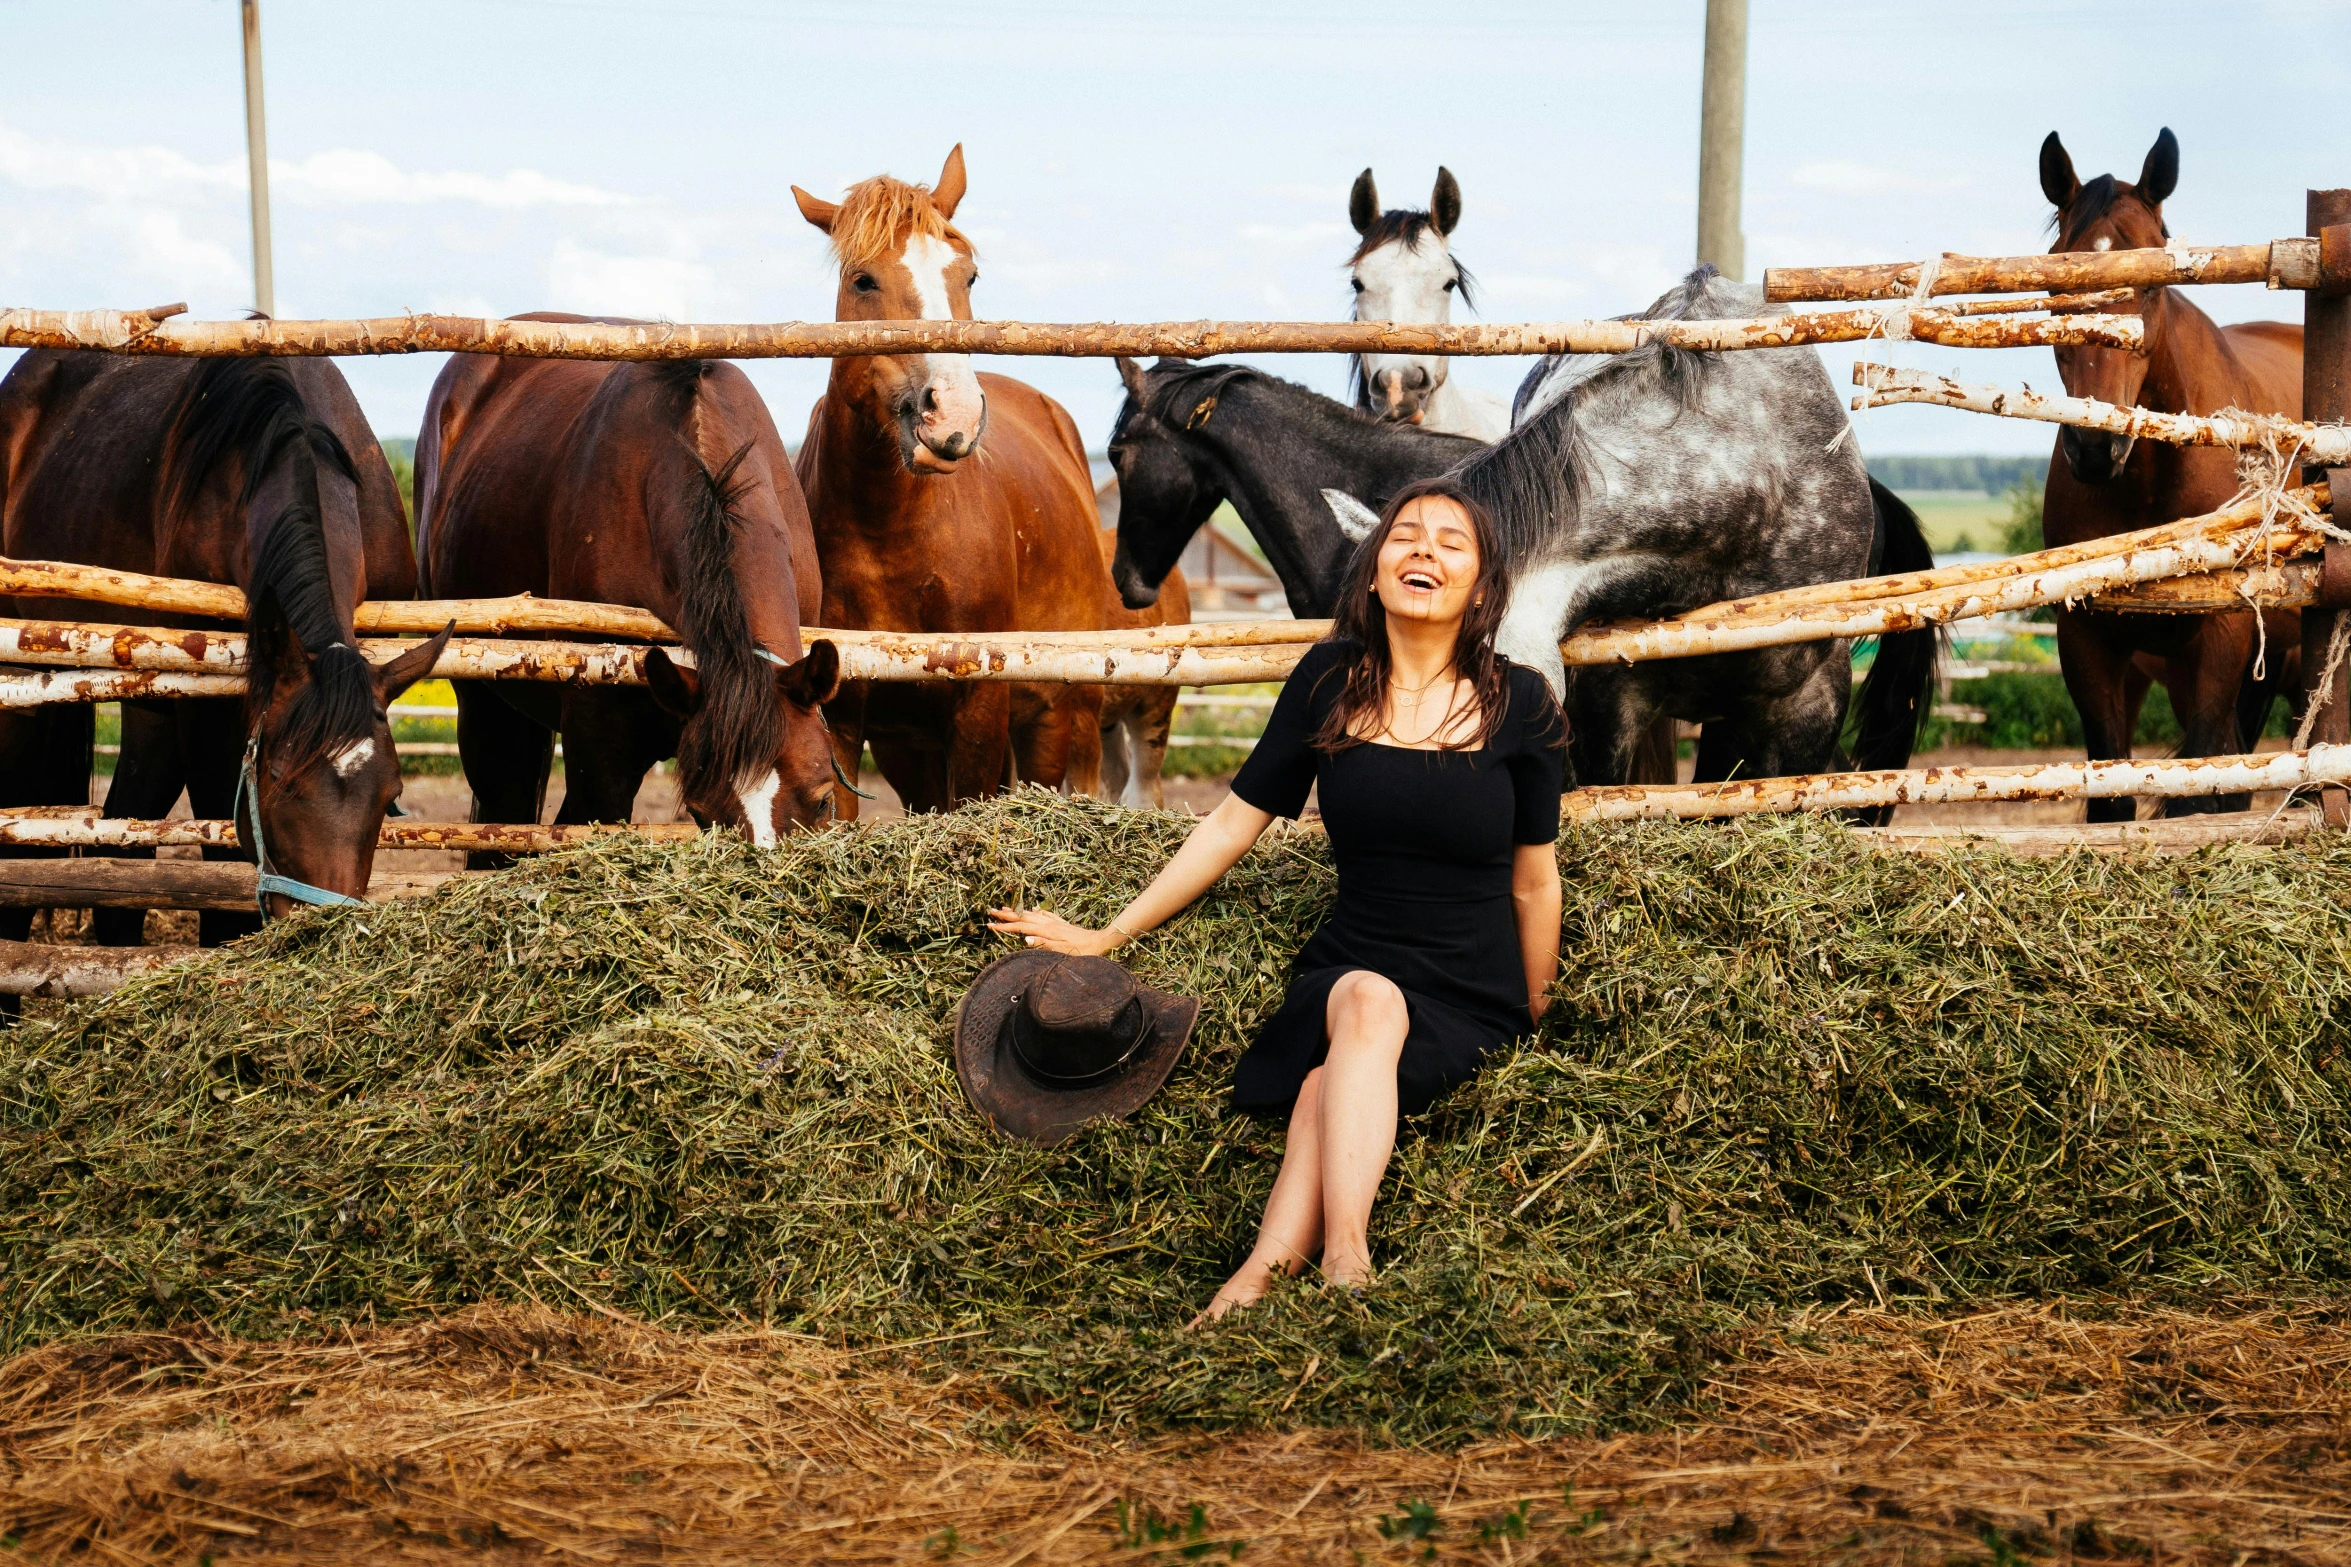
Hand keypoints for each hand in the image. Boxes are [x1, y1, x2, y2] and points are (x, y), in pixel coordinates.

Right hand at [986, 905, 1123, 956]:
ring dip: (1018, 912)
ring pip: (1032, 914)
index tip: (990, 925)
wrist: (1102, 942)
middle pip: (1023, 917)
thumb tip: (1025, 939)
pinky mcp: (1062, 923)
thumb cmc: (1084, 952)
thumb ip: (1044, 945)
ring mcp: (1056, 922)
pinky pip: (1045, 915)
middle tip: (991, 912)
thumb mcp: (1064, 952)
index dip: (1005, 927)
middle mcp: (1049, 924)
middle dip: (1006, 915)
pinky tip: (1033, 909)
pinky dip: (1035, 911)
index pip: (1021, 928)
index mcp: (1047, 931)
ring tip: (1005, 908)